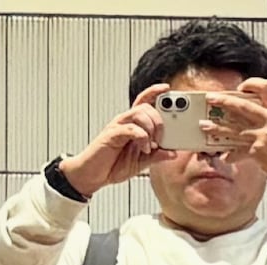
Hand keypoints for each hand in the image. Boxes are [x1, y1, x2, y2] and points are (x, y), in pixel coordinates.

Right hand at [58, 85, 176, 196]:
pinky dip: (141, 137)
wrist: (93, 175)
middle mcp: (126, 122)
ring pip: (139, 113)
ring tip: (151, 146)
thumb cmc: (113, 165)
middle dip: (159, 120)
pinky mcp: (112, 134)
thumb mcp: (141, 163)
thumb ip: (156, 156)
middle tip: (161, 139)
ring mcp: (118, 126)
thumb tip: (173, 153)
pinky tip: (144, 148)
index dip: (155, 92)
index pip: (144, 101)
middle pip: (146, 107)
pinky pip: (130, 129)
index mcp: (133, 125)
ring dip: (151, 128)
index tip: (167, 88)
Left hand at [202, 79, 266, 197]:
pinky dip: (230, 154)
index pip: (266, 88)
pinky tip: (223, 156)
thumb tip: (256, 110)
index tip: (240, 87)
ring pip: (235, 128)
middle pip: (244, 106)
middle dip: (224, 101)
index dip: (251, 84)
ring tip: (205, 125)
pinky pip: (239, 151)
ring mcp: (265, 136)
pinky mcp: (258, 152)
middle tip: (211, 98)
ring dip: (217, 127)